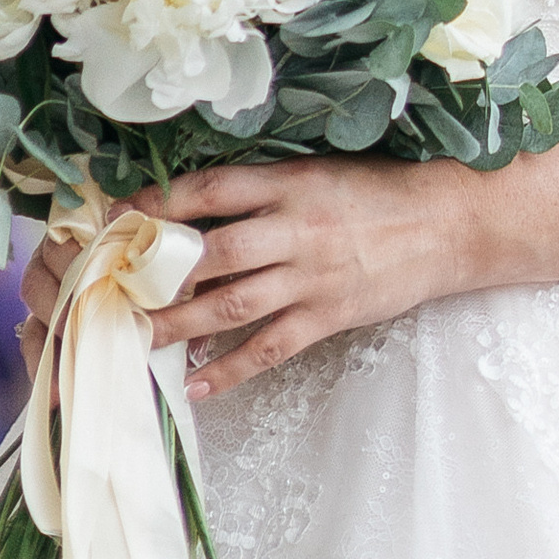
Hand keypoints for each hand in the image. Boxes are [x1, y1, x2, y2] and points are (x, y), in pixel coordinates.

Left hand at [23, 162, 491, 402]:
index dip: (160, 202)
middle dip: (156, 272)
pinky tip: (198, 387)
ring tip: (135, 340)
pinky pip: (270, 348)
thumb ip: (268, 190)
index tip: (118, 214)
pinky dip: (231, 370)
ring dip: (178, 324)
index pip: (212, 190)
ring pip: (231, 305)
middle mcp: (296, 228)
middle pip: (211, 252)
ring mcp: (311, 276)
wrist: (449, 221)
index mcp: (292, 183)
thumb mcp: (323, 172)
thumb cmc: (382, 190)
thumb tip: (199, 206)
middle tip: (110, 287)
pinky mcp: (328, 316)